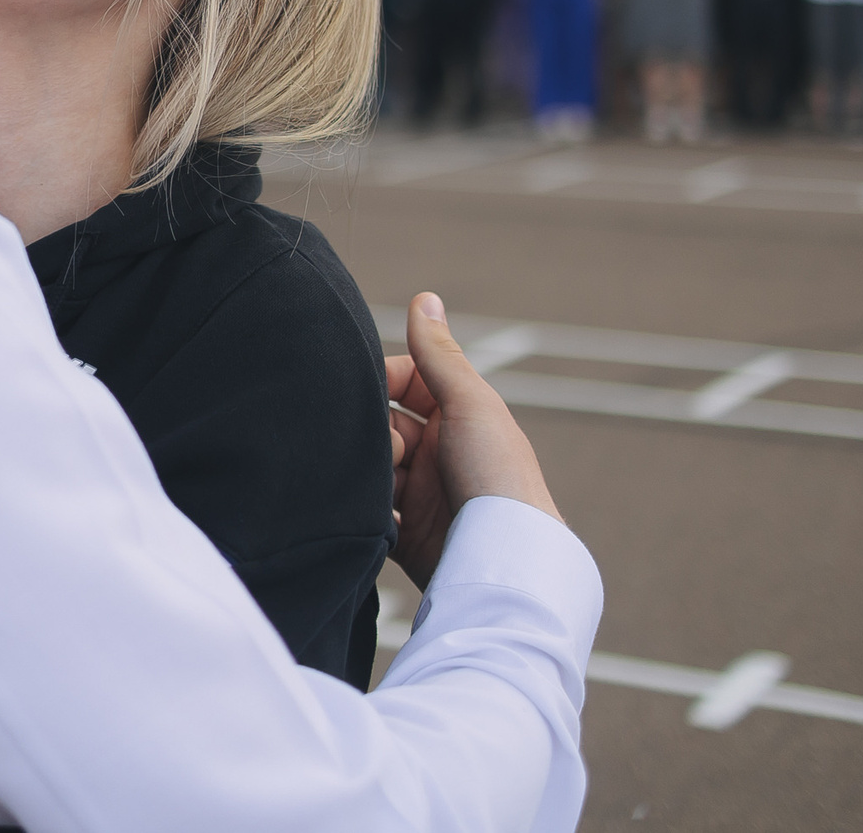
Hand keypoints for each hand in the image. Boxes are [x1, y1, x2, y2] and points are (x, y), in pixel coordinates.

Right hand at [383, 293, 559, 590]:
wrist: (505, 565)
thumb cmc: (501, 480)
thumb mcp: (470, 405)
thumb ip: (440, 355)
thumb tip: (425, 298)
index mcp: (460, 417)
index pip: (405, 381)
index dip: (381, 382)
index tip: (360, 391)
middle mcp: (440, 452)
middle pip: (383, 425)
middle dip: (369, 432)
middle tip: (379, 449)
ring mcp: (423, 494)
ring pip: (371, 468)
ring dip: (363, 472)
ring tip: (374, 484)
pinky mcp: (407, 535)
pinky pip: (370, 514)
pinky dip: (360, 510)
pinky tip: (358, 508)